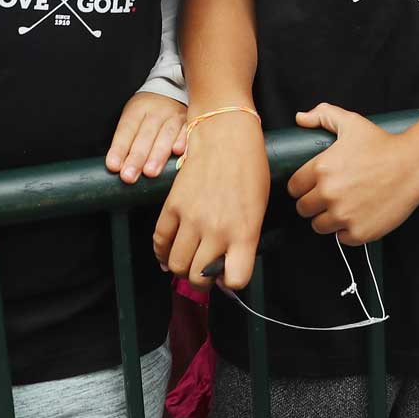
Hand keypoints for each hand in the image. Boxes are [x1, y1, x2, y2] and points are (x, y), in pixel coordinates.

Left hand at [106, 92, 185, 183]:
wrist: (172, 92)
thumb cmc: (148, 113)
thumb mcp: (133, 119)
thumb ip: (126, 142)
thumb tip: (117, 167)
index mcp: (137, 110)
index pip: (126, 130)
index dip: (119, 149)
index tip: (113, 166)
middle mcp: (156, 112)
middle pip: (145, 135)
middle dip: (137, 157)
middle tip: (129, 176)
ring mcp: (174, 116)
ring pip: (166, 135)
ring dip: (158, 155)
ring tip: (150, 172)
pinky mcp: (190, 121)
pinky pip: (188, 131)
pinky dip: (184, 142)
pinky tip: (178, 153)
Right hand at [153, 108, 265, 289]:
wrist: (226, 135)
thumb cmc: (249, 169)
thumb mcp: (259, 207)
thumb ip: (245, 238)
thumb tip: (226, 265)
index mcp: (245, 232)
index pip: (236, 280)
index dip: (232, 282)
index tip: (230, 274)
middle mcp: (217, 230)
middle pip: (199, 279)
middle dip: (202, 280)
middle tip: (205, 270)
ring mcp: (192, 219)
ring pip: (177, 265)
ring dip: (181, 268)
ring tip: (189, 259)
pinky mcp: (172, 207)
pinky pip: (159, 241)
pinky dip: (162, 252)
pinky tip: (168, 251)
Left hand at [287, 104, 418, 245]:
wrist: (414, 165)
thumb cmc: (383, 144)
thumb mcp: (351, 122)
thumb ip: (323, 115)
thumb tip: (300, 119)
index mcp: (321, 169)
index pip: (294, 188)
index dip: (302, 186)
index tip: (311, 186)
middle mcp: (328, 194)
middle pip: (303, 209)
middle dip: (313, 203)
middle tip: (329, 196)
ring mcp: (343, 216)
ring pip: (319, 226)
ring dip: (327, 219)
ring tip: (343, 207)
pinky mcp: (359, 232)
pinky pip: (342, 238)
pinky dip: (348, 230)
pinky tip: (358, 216)